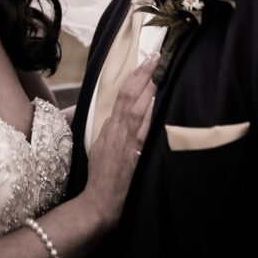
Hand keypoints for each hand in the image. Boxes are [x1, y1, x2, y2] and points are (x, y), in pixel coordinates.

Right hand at [82, 52, 158, 228]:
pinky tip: (155, 100)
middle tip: (156, 55)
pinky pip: (141, 129)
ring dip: (147, 87)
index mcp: (108, 126)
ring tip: (158, 69)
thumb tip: (114, 116)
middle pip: (128, 95)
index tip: (145, 62)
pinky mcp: (132, 153)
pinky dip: (147, 113)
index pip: (120, 94)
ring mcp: (124, 140)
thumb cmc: (101, 176)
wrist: (99, 201)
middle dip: (142, 74)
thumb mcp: (100, 146)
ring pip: (135, 107)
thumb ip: (108, 130)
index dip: (133, 77)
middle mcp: (115, 129)